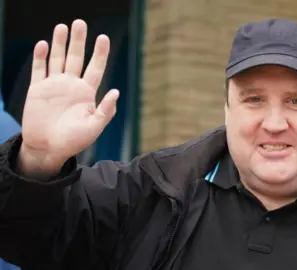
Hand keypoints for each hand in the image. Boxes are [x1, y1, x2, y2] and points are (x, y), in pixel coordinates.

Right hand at [19, 19, 118, 174]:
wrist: (49, 149)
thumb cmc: (74, 141)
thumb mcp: (94, 127)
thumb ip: (105, 111)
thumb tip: (116, 92)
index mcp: (86, 93)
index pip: (95, 68)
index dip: (99, 53)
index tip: (103, 37)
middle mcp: (71, 86)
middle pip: (76, 58)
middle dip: (78, 41)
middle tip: (80, 23)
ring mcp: (54, 86)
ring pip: (57, 59)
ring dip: (59, 43)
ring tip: (63, 26)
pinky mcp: (37, 90)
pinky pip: (39, 70)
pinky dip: (41, 57)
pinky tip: (44, 44)